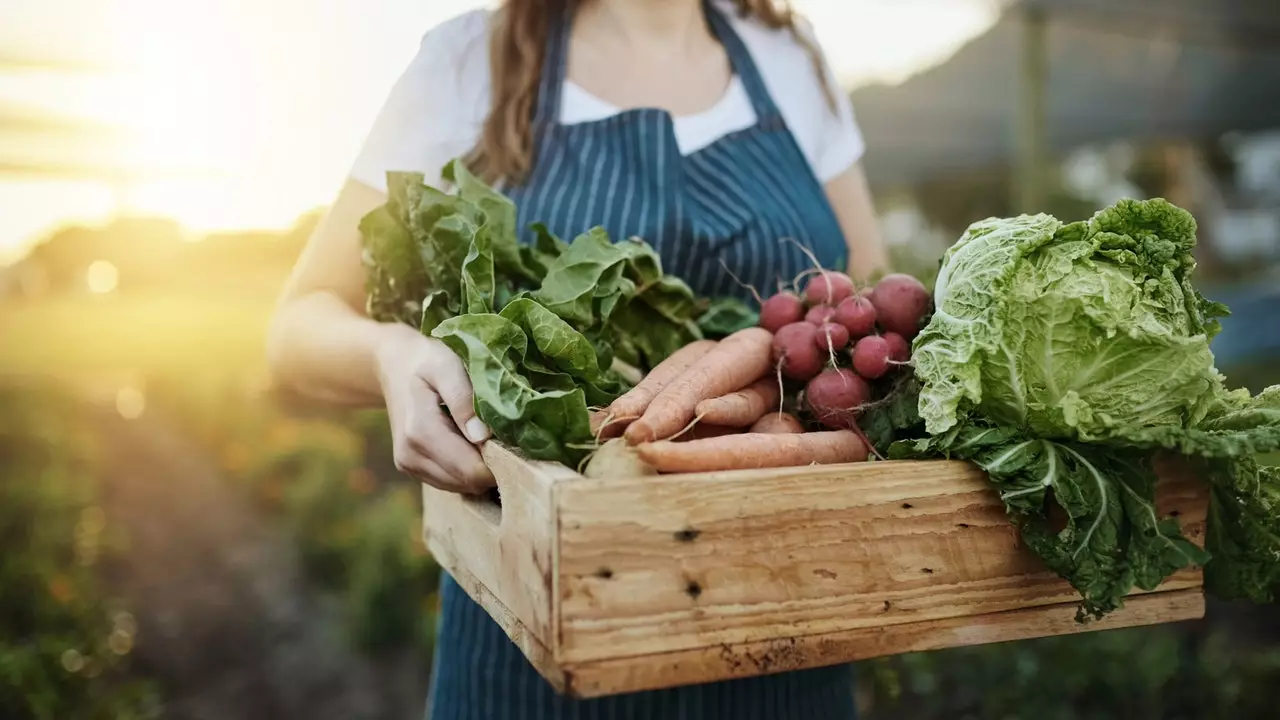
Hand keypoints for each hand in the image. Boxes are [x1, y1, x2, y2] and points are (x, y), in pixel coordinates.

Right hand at [375, 326, 494, 493]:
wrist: (393, 365)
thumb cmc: (426, 360)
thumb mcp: (446, 366)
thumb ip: (463, 399)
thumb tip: (482, 436)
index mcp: (421, 431)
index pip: (471, 470)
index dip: (500, 461)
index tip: (515, 440)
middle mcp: (411, 455)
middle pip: (468, 482)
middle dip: (493, 465)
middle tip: (507, 437)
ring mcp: (409, 465)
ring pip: (461, 486)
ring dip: (480, 468)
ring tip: (486, 436)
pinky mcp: (412, 469)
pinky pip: (450, 482)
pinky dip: (466, 469)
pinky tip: (470, 443)